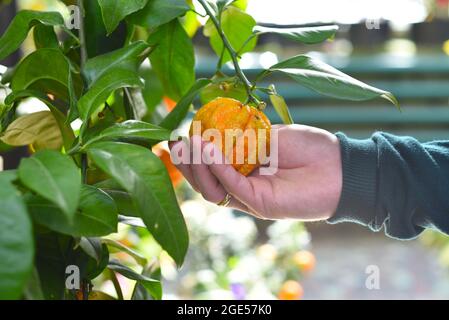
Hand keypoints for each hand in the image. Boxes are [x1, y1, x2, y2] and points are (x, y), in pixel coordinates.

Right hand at [170, 124, 342, 220]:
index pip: (209, 168)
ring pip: (213, 189)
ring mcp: (251, 198)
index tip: (177, 137)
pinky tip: (208, 150)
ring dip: (198, 167)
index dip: (192, 156)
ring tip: (189, 144)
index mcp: (244, 170)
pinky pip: (233, 187)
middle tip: (175, 144)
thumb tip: (207, 136)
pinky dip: (219, 168)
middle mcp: (243, 187)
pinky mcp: (261, 205)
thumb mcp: (268, 137)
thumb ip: (239, 141)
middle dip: (187, 164)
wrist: (340, 166)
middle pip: (205, 183)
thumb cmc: (309, 148)